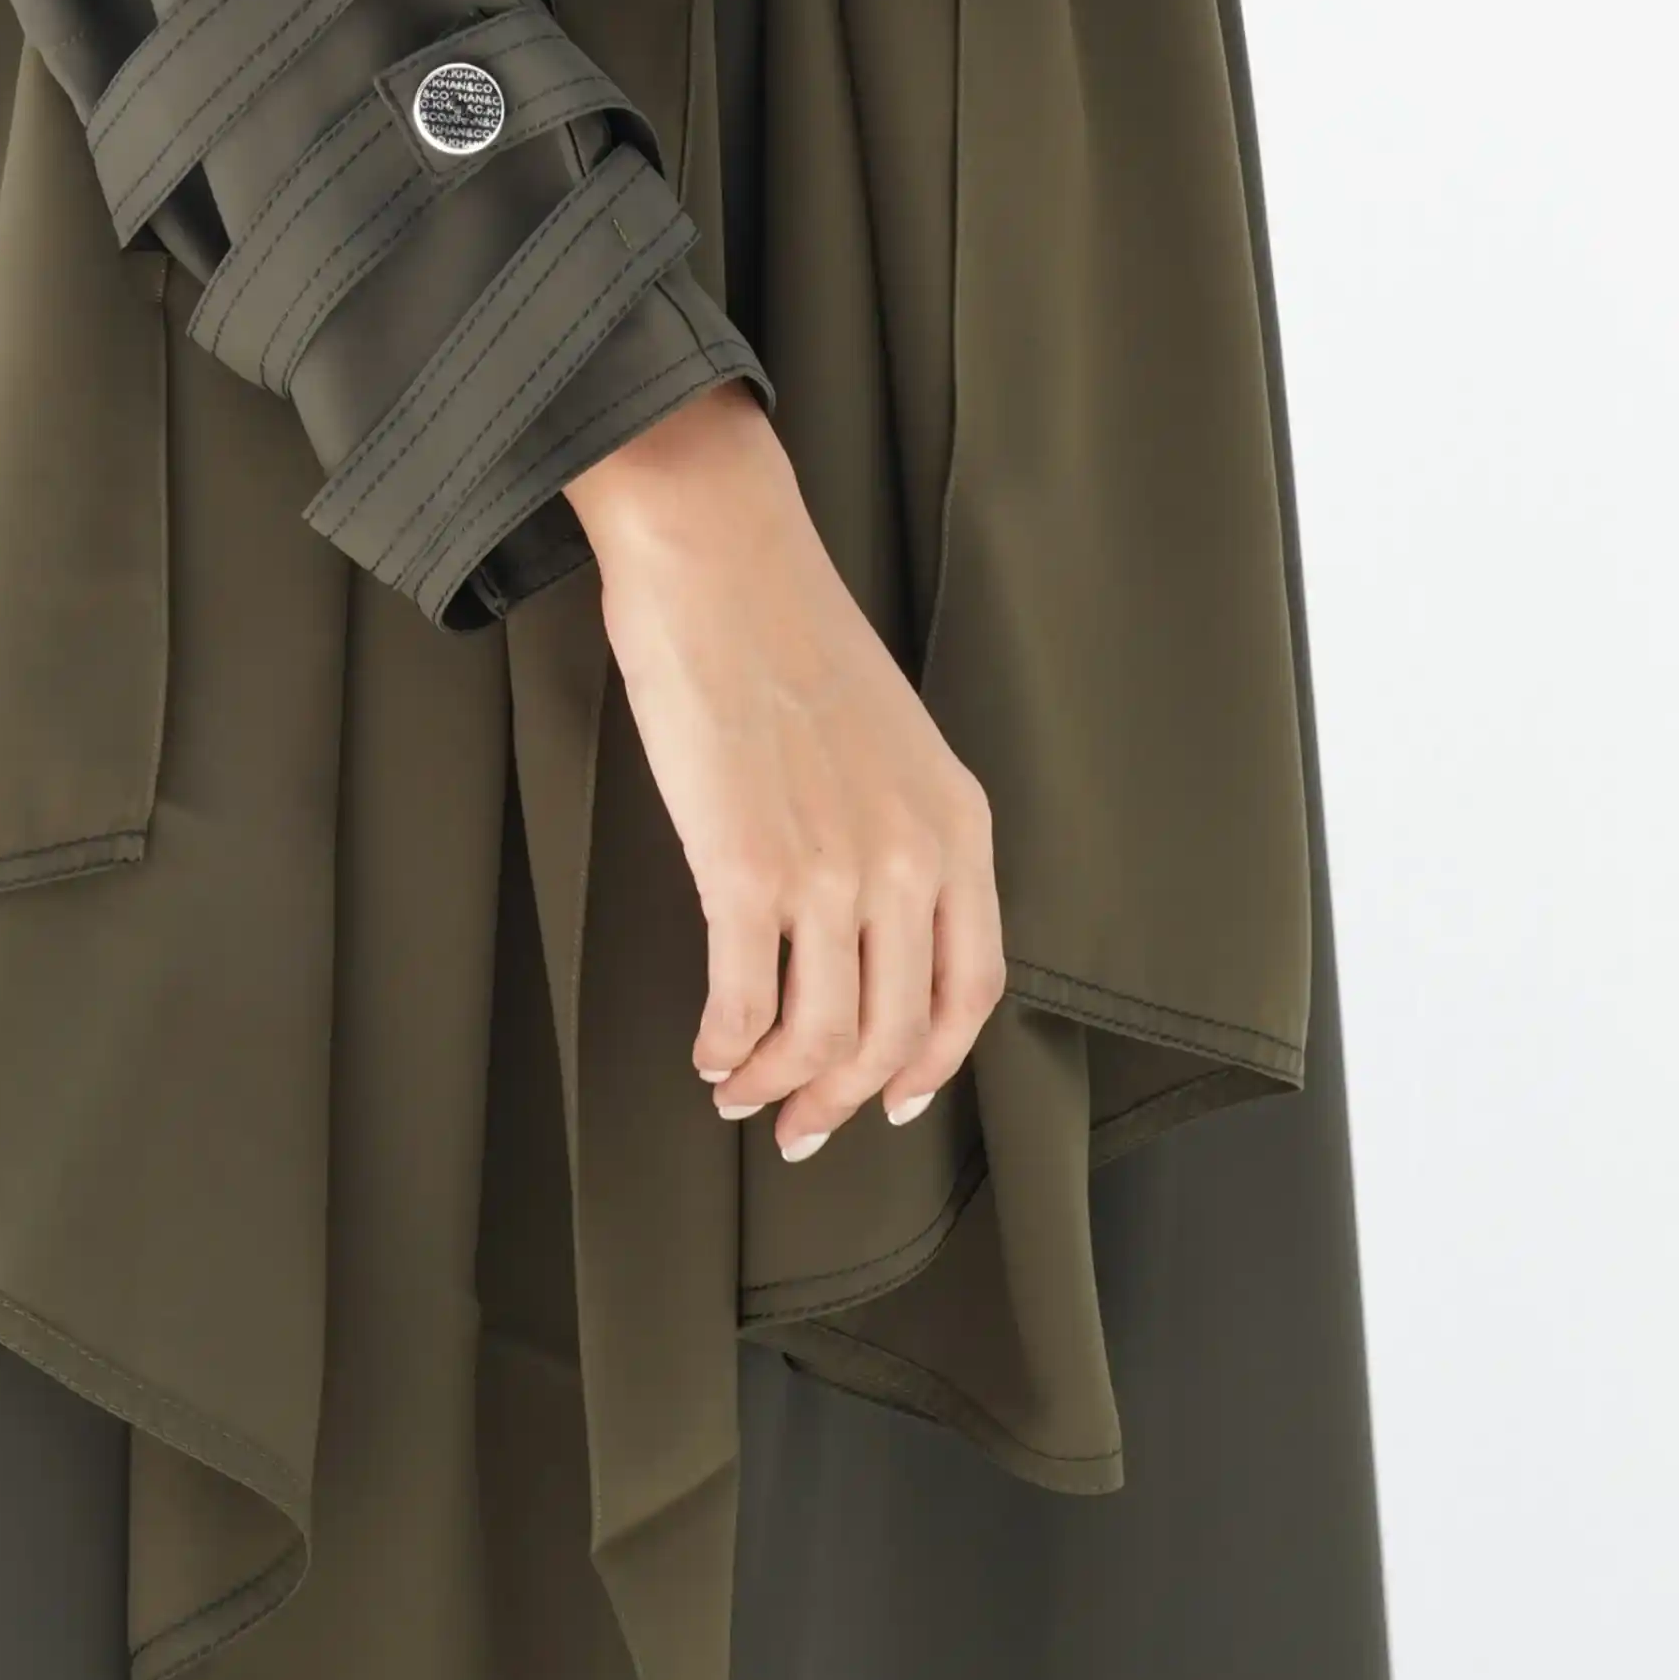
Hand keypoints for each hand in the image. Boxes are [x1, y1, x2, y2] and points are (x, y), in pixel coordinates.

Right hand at [566, 384, 1005, 1160]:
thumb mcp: (889, 735)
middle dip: (843, 1100)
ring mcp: (833, 870)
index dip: (932, 1063)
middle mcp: (910, 857)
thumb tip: (860, 922)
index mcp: (955, 821)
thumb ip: (897, 825)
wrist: (719, 554)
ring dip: (776, 1087)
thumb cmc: (786, 629)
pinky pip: (745, 1004)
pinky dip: (725, 1048)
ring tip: (740, 1094)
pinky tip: (706, 1050)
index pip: (972, 988)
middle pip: (894, 1032)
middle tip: (798, 1125)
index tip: (894, 1100)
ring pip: (822, 1038)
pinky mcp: (748, 869)